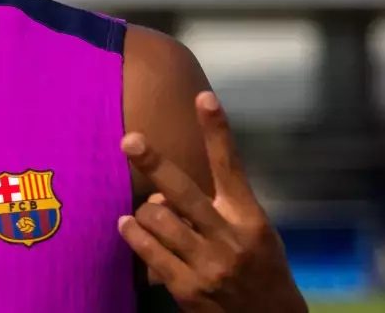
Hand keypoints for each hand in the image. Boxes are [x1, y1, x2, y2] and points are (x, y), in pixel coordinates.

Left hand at [118, 92, 306, 312]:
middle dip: (154, 163)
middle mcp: (229, 237)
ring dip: (144, 211)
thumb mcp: (252, 233)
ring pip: (158, 219)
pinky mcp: (187, 288)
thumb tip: (161, 191)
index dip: (217, 131)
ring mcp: (207, 264)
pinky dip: (132, 233)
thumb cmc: (257, 268)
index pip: (230, 166)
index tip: (204, 96)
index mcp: (249, 217)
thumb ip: (213, 209)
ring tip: (143, 213)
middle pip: (183, 191)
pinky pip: (148, 250)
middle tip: (130, 140)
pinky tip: (127, 225)